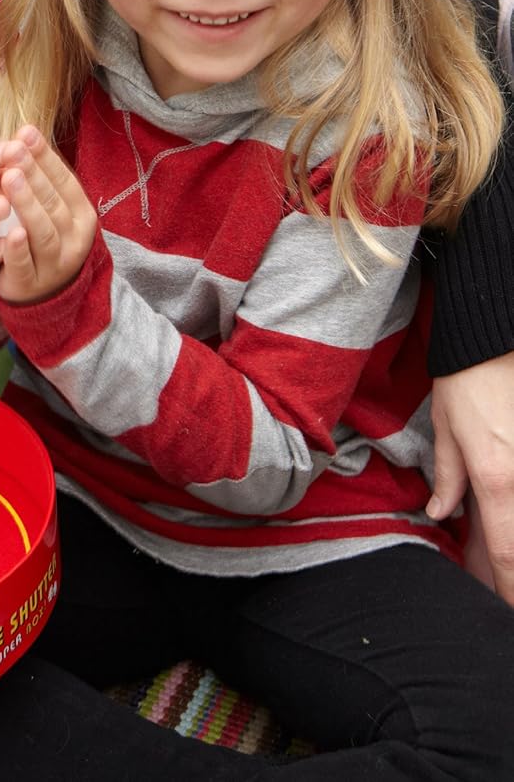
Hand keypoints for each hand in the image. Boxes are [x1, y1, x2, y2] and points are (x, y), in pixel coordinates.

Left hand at [0, 125, 95, 303]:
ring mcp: (56, 264)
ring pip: (43, 231)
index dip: (45, 157)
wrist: (44, 295)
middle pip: (53, 203)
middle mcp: (74, 239)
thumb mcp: (50, 208)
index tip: (25, 133)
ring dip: (27, 204)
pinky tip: (10, 232)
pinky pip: (25, 265)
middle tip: (14, 149)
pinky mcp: (32, 284)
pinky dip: (18, 249)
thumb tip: (24, 131)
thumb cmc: (44, 239)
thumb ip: (40, 176)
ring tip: (9, 178)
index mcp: (82, 216)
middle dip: (33, 174)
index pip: (65, 181)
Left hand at [429, 353, 513, 604]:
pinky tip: (504, 521)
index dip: (506, 591)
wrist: (497, 338)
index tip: (502, 610)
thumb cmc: (468, 379)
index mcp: (496, 481)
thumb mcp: (447, 429)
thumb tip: (440, 512)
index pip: (506, 556)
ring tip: (496, 564)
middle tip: (499, 590)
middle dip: (513, 578)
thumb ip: (449, 478)